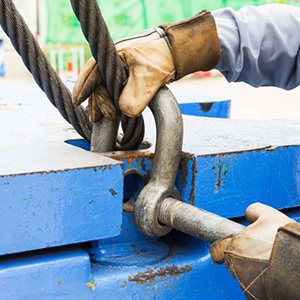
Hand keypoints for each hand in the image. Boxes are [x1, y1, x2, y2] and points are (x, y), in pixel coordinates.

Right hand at [72, 10, 219, 119]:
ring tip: (98, 119)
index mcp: (113, 56)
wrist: (176, 52)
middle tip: (98, 118)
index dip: (83, 88)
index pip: (92, 73)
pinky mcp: (126, 78)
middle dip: (97, 102)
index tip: (76, 101)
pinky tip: (108, 113)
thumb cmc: (161, 59)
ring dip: (102, 104)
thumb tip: (123, 113)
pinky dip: (110, 102)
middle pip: (97, 84)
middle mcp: (112, 62)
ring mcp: (119, 69)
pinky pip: (113, 91)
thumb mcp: (148, 79)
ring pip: (104, 89)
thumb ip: (135, 98)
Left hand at [210, 203, 294, 298]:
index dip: (220, 247)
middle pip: (232, 262)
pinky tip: (272, 272)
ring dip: (251, 268)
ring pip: (244, 274)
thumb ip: (253, 211)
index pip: (216, 250)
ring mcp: (248, 283)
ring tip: (268, 261)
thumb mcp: (268, 215)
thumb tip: (249, 213)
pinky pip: (255, 286)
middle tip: (257, 251)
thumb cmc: (284, 240)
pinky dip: (262, 280)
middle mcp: (237, 266)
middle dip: (241, 256)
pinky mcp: (258, 295)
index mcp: (234, 247)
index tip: (222, 247)